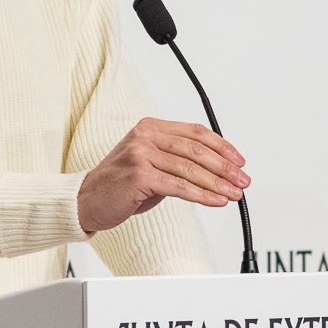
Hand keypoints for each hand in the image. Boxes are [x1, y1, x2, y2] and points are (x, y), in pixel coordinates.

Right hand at [78, 118, 248, 234]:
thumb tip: (216, 170)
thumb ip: (177, 160)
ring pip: (191, 169)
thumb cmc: (119, 184)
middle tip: (242, 179)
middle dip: (225, 167)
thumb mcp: (150, 163)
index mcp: (151, 127)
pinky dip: (202, 195)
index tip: (239, 160)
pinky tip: (216, 200)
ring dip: (218, 183)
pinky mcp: (139, 175)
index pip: (196, 132)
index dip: (222, 146)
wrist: (85, 200)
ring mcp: (141, 154)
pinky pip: (179, 187)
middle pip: (197, 149)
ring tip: (234, 193)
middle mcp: (146, 136)